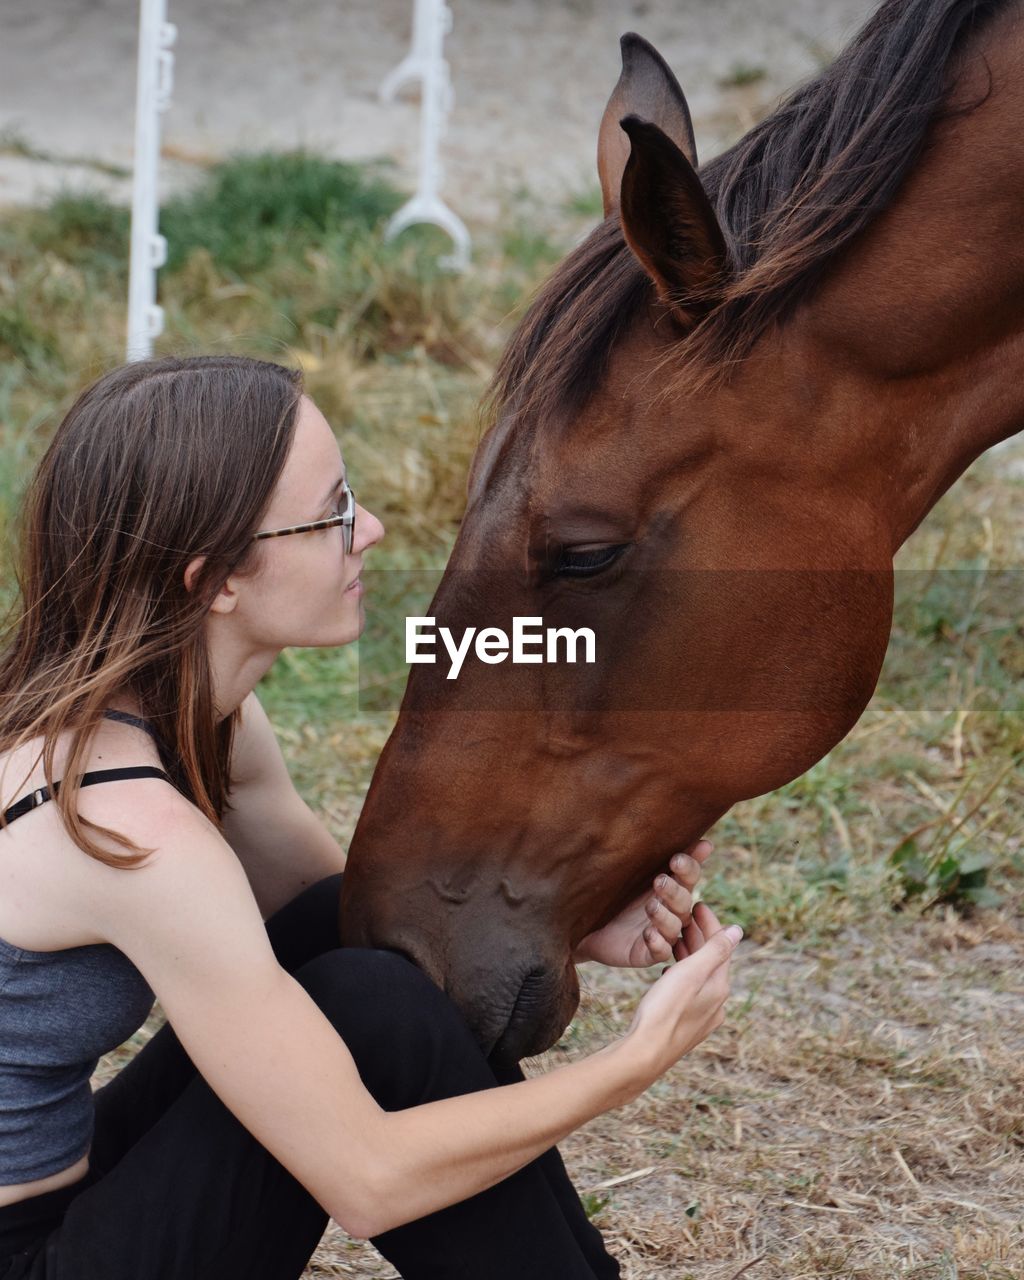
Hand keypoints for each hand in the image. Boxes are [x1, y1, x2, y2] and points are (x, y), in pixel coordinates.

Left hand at [572, 839, 712, 967]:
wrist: (585, 923)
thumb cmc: (613, 893)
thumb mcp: (632, 871)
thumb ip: (659, 855)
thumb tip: (703, 841)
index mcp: (671, 888)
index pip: (689, 877)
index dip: (688, 869)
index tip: (676, 860)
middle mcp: (671, 911)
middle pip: (683, 902)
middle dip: (674, 891)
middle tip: (659, 881)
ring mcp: (661, 934)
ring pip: (674, 927)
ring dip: (664, 917)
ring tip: (651, 907)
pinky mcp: (647, 954)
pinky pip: (660, 953)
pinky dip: (657, 943)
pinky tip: (649, 934)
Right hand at [624, 900, 741, 1082]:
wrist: (645, 1053)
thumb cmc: (665, 1010)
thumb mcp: (691, 973)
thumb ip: (715, 950)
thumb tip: (738, 930)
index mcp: (719, 987)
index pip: (721, 947)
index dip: (710, 923)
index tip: (697, 903)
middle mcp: (716, 1003)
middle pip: (711, 962)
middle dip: (699, 937)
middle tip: (683, 916)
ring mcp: (701, 1017)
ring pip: (699, 977)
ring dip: (689, 955)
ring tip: (675, 939)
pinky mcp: (686, 1025)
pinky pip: (689, 992)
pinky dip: (682, 975)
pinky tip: (668, 973)